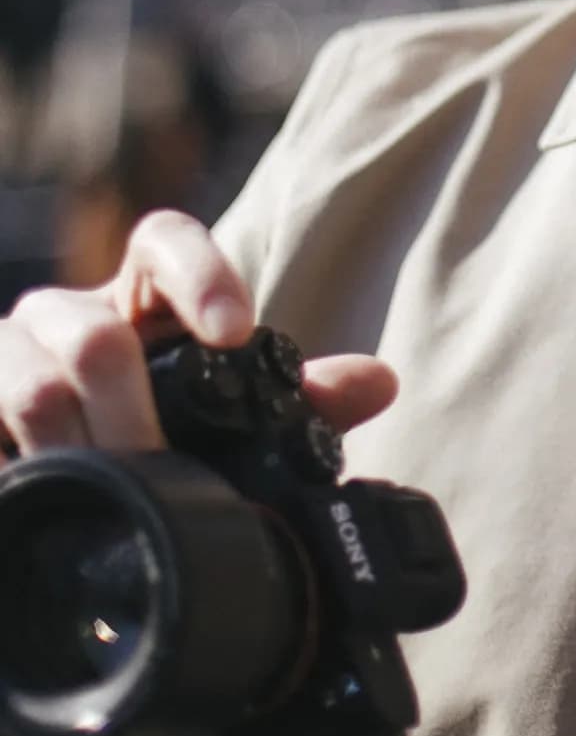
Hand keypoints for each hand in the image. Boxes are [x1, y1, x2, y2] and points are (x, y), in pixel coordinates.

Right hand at [0, 210, 398, 455]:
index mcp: (140, 295)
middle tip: (166, 472)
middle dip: (134, 412)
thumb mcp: (223, 415)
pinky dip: (16, 461)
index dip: (201, 274)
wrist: (54, 478)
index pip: (164, 240)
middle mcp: (68, 313)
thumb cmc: (150, 430)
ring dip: (75, 447)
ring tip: (109, 495)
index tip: (236, 332)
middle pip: (95, 336)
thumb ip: (298, 399)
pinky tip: (36, 492)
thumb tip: (378, 383)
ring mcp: (7, 356)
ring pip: (31, 382)